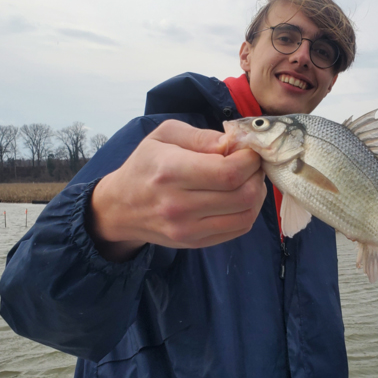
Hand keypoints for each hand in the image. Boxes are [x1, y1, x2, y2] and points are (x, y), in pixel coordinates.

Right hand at [88, 120, 266, 260]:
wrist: (120, 208)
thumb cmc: (145, 165)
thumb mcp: (165, 135)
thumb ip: (202, 136)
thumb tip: (233, 144)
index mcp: (171, 172)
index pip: (228, 173)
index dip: (249, 160)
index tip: (248, 151)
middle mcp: (179, 205)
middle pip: (243, 195)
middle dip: (256, 175)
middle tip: (252, 164)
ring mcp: (188, 229)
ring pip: (246, 215)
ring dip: (256, 194)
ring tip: (248, 179)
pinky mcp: (196, 242)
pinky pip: (239, 229)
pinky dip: (248, 211)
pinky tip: (240, 197)